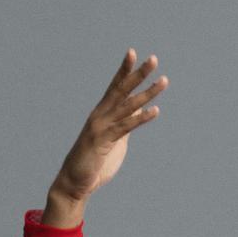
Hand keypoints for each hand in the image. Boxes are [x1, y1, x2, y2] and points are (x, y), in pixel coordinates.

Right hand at [42, 49, 165, 228]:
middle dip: (139, 74)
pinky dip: (140, 118)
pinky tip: (155, 111)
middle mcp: (100, 115)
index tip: (133, 53)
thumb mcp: (114, 140)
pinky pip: (125, 127)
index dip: (125, 70)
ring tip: (163, 81)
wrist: (74, 183)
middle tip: (154, 59)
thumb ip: (124, 124)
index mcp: (102, 113)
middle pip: (122, 89)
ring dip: (147, 93)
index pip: (115, 86)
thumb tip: (137, 111)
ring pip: (127, 105)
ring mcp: (101, 127)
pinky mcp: (103, 141)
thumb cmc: (93, 162)